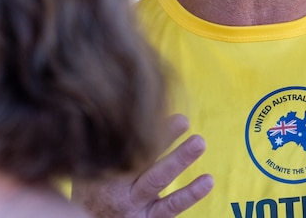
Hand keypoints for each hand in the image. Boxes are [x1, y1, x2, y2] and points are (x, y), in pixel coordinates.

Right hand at [72, 114, 213, 217]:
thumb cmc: (99, 190)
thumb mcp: (97, 168)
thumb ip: (114, 142)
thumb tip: (127, 98)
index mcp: (102, 170)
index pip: (121, 145)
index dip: (137, 127)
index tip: (154, 104)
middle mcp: (115, 189)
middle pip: (138, 158)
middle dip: (160, 137)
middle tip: (183, 119)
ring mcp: (133, 207)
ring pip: (155, 181)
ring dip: (178, 160)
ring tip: (200, 142)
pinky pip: (170, 207)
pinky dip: (190, 194)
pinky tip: (208, 180)